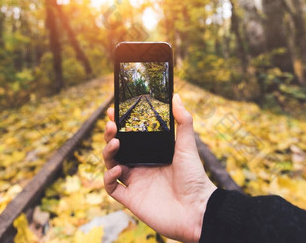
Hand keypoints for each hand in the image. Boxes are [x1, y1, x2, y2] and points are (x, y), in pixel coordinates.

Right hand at [102, 94, 216, 242]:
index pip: (129, 136)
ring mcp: (134, 183)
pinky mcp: (131, 199)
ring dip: (108, 152)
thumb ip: (183, 121)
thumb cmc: (195, 178)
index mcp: (150, 154)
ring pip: (110, 165)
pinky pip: (111, 188)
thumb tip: (176, 96)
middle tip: (111, 124)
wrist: (198, 210)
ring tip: (116, 143)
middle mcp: (140, 167)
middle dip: (109, 135)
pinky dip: (109, 177)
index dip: (119, 125)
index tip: (113, 111)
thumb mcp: (187, 146)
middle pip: (116, 149)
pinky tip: (118, 169)